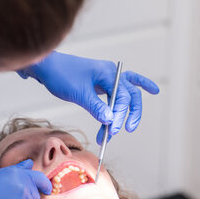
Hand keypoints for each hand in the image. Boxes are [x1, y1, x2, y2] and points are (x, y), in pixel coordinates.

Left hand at [18, 52, 159, 143]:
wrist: (47, 67)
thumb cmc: (61, 76)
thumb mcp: (78, 93)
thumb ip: (96, 107)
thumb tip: (111, 120)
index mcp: (108, 73)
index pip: (122, 97)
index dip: (119, 115)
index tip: (111, 130)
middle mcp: (112, 73)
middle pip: (130, 95)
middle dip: (128, 115)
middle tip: (122, 131)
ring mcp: (108, 77)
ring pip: (127, 94)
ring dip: (126, 112)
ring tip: (124, 128)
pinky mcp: (102, 83)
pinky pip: (122, 89)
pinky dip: (135, 91)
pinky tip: (152, 90)